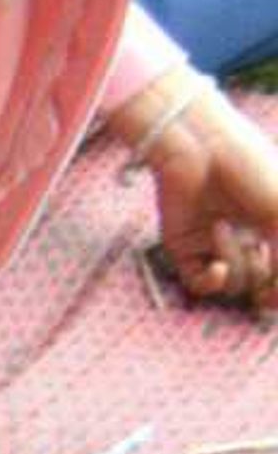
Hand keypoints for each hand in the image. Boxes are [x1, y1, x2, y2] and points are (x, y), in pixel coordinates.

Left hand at [143, 90, 277, 307]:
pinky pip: (201, 286)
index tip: (277, 291)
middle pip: (263, 282)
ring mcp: (216, 246)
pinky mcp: (185, 252)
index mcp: (276, 225)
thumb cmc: (252, 172)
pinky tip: (217, 267)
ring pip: (234, 284)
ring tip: (224, 228)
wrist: (202, 152)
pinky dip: (212, 280)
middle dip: (266, 281)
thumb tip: (275, 301)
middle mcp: (248, 237)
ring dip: (234, 261)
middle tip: (264, 273)